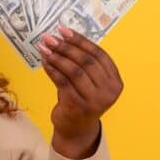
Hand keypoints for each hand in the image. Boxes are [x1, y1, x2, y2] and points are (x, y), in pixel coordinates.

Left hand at [36, 24, 123, 158]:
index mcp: (115, 82)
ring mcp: (94, 100)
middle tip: (50, 37)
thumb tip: (63, 37)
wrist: (76, 128)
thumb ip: (85, 64)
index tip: (64, 30)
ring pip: (74, 71)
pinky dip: (52, 69)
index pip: (99, 55)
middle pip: (86, 62)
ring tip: (44, 47)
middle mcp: (109, 91)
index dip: (81, 41)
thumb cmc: (82, 99)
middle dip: (66, 47)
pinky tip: (44, 60)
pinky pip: (62, 82)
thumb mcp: (90, 82)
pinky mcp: (78, 105)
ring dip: (57, 56)